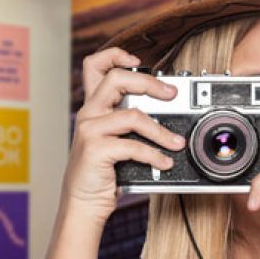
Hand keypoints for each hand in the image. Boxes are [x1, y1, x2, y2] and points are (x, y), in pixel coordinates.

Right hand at [63, 48, 185, 221]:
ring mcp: (90, 131)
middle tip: (171, 94)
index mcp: (92, 107)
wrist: (82, 203)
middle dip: (149, 82)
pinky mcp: (95, 150)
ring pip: (132, 115)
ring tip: (176, 142)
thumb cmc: (101, 172)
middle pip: (116, 78)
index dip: (116, 54)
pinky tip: (164, 162)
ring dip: (161, 130)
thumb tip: (165, 112)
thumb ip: (127, 124)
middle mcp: (88, 114)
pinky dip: (154, 154)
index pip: (95, 65)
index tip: (139, 60)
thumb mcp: (112, 141)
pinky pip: (133, 146)